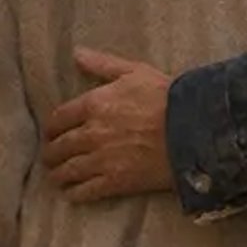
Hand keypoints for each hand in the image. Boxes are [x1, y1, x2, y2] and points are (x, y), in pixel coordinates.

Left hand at [42, 48, 176, 201]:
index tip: (51, 133)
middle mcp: (91, 133)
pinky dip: (74, 193)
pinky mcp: (115, 182)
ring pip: (67, 171)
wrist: (195, 129)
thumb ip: (103, 64)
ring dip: (58, 174)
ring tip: (58, 177)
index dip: (51, 128)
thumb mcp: (135, 72)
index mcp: (94, 104)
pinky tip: (72, 193)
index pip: (58, 119)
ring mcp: (102, 159)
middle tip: (51, 157)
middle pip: (59, 147)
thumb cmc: (167, 97)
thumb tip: (76, 53)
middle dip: (51, 153)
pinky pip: (84, 191)